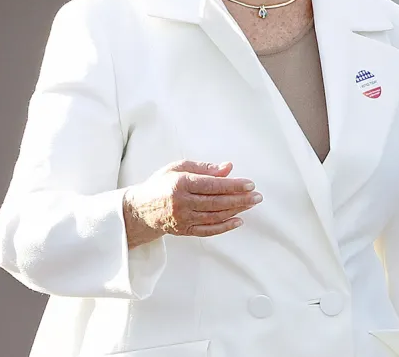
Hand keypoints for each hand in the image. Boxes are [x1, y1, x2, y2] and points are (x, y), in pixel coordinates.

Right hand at [122, 160, 260, 247]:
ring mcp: (183, 219)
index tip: (250, 184)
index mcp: (180, 183)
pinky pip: (208, 230)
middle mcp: (181, 202)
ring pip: (214, 216)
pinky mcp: (184, 231)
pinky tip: (238, 221)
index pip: (212, 185)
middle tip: (257, 196)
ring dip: (236, 211)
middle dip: (240, 199)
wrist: (140, 209)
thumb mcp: (178, 168)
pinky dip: (224, 227)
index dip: (233, 185)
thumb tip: (228, 167)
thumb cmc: (162, 184)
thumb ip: (204, 168)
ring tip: (251, 204)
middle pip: (216, 202)